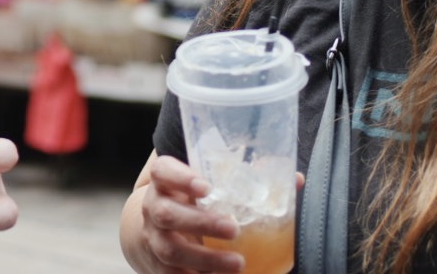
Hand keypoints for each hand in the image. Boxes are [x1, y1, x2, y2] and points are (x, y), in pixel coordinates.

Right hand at [133, 154, 246, 273]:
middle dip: (201, 223)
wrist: (154, 227)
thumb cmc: (186, 198)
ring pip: (171, 249)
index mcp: (162, 181)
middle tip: (234, 228)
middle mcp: (153, 208)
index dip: (181, 178)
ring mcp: (153, 238)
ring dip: (205, 258)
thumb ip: (228, 174)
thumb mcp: (196, 181)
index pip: (162, 171)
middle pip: (167, 214)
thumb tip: (284, 172)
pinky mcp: (158, 265)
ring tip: (238, 262)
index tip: (207, 187)